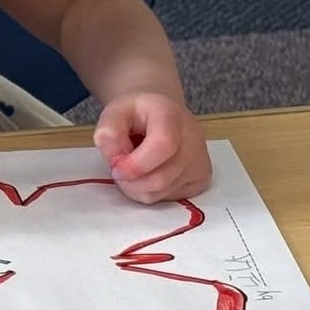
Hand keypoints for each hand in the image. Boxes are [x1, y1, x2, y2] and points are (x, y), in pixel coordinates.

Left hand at [93, 93, 210, 203]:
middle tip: (116, 170)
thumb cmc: (137, 114)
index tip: (115, 168)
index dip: (136, 164)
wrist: (164, 114)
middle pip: (162, 177)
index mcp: (171, 115)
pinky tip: (148, 173)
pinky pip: (169, 197)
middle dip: (130, 181)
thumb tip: (116, 160)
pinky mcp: (201, 180)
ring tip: (131, 168)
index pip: (163, 145)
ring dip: (137, 187)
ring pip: (162, 192)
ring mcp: (200, 161)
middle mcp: (193, 139)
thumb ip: (108, 132)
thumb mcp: (115, 112)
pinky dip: (150, 191)